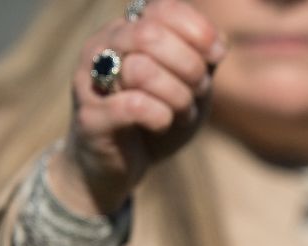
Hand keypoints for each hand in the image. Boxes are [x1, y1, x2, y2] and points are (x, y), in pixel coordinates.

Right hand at [49, 0, 224, 214]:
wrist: (117, 168)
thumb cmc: (155, 121)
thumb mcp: (189, 88)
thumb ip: (203, 61)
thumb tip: (218, 43)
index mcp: (127, 31)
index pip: (163, 8)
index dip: (198, 31)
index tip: (216, 58)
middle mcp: (101, 47)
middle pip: (151, 35)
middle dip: (189, 67)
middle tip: (197, 91)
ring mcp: (89, 80)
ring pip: (141, 70)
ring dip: (177, 97)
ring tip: (180, 113)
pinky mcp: (90, 117)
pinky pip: (134, 106)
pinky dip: (161, 117)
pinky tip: (162, 124)